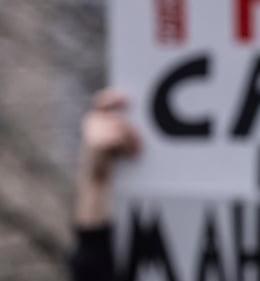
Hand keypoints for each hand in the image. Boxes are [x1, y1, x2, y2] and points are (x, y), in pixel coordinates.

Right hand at [77, 90, 140, 228]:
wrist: (100, 183)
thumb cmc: (116, 161)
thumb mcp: (122, 142)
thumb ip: (125, 127)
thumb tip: (147, 118)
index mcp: (98, 119)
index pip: (103, 101)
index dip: (115, 98)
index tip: (130, 100)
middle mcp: (92, 123)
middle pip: (119, 117)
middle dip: (132, 129)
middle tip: (139, 143)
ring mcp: (91, 133)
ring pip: (121, 126)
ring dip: (133, 139)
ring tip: (136, 151)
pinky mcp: (94, 144)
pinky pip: (117, 136)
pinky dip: (127, 145)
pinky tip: (130, 154)